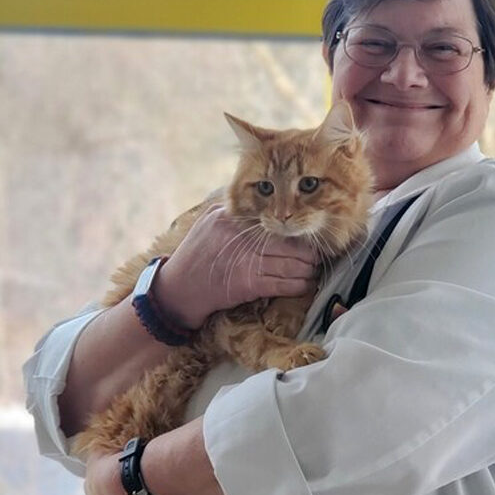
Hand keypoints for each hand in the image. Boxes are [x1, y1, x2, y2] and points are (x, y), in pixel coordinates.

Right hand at [153, 204, 319, 328]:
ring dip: (307, 270)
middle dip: (308, 252)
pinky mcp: (248, 284)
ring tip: (313, 271)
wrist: (177, 289)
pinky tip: (305, 285)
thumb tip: (266, 205)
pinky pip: (284, 284)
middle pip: (288, 242)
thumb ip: (236, 211)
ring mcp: (246, 260)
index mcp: (231, 217)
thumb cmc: (196, 256)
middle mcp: (241, 235)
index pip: (273, 220)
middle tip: (317, 256)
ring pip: (291, 264)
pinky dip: (299, 286)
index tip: (306, 234)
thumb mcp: (210, 222)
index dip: (294, 229)